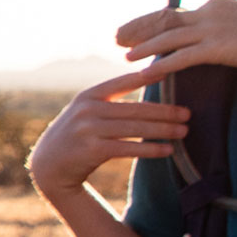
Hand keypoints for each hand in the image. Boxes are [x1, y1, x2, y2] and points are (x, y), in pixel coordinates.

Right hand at [28, 73, 188, 201]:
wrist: (48, 165)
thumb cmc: (75, 136)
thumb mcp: (84, 111)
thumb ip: (108, 100)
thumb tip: (144, 80)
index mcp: (88, 95)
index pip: (122, 82)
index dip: (147, 76)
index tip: (170, 71)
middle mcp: (87, 110)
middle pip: (135, 109)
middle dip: (164, 111)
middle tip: (188, 113)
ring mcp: (89, 130)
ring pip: (135, 128)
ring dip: (163, 130)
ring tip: (184, 131)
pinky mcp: (92, 150)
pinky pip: (129, 148)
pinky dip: (151, 149)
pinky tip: (168, 150)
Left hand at [116, 0, 236, 85]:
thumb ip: (229, 28)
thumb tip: (220, 40)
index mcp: (216, 4)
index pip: (176, 11)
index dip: (151, 20)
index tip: (134, 27)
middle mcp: (210, 12)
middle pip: (165, 19)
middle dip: (138, 29)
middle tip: (117, 37)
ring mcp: (213, 29)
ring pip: (169, 37)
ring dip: (145, 47)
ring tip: (125, 56)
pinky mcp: (218, 47)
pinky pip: (182, 57)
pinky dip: (161, 65)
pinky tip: (147, 73)